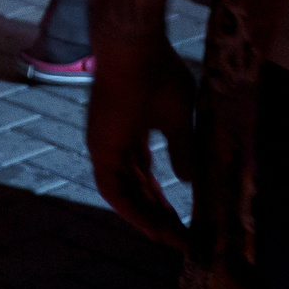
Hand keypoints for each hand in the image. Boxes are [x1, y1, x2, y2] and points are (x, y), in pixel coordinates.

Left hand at [86, 39, 197, 250]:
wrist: (136, 49)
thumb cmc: (158, 73)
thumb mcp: (179, 119)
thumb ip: (182, 149)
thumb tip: (189, 181)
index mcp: (130, 132)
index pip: (144, 174)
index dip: (161, 197)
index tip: (183, 220)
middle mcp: (114, 142)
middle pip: (135, 188)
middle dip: (157, 214)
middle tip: (181, 238)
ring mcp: (104, 145)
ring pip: (123, 193)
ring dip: (146, 218)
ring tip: (173, 240)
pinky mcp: (100, 147)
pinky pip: (112, 189)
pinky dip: (131, 210)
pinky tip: (153, 228)